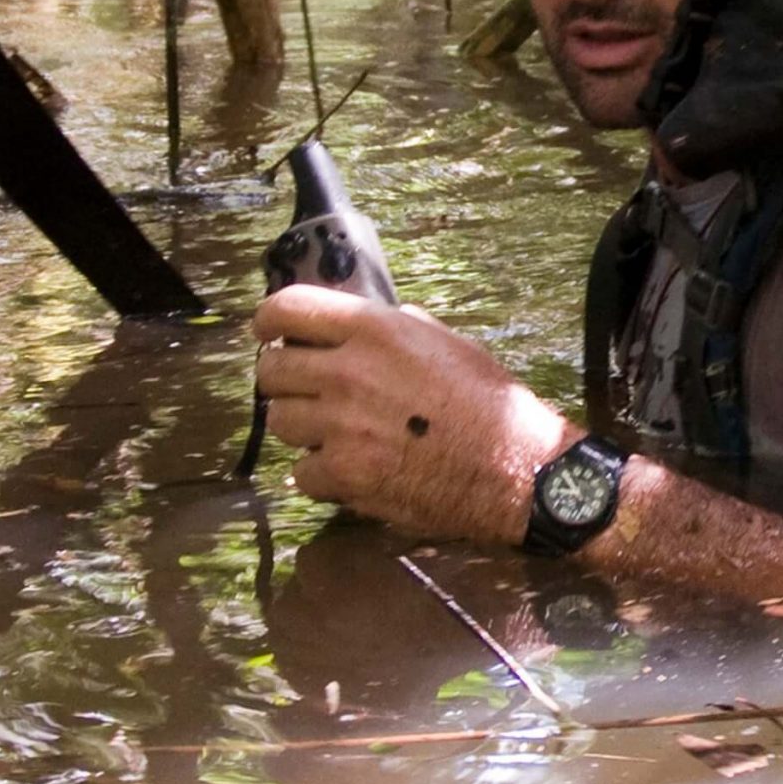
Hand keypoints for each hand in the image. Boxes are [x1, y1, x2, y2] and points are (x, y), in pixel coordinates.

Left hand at [252, 287, 573, 546]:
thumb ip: (399, 328)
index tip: (269, 331)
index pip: (287, 309)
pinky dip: (321, 473)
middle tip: (308, 389)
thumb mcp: (450, 344)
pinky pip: (302, 471)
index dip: (269, 320)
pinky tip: (352, 467)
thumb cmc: (489, 403)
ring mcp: (341, 426)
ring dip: (302, 426)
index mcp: (374, 330)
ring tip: (337, 432)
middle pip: (270, 371)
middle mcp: (349, 372)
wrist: (514, 469)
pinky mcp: (343, 475)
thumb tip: (365, 321)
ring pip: (280, 421)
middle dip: (284, 379)